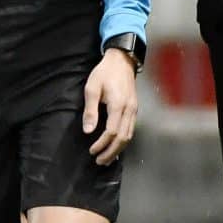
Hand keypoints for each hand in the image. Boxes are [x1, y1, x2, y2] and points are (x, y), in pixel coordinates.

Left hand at [84, 47, 138, 165]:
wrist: (121, 61)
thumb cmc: (104, 73)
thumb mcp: (92, 88)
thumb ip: (90, 110)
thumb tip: (87, 131)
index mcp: (118, 105)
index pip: (111, 132)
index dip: (102, 144)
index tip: (92, 151)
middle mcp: (129, 110)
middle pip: (123, 138)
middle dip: (111, 152)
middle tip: (99, 161)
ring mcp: (134, 110)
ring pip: (129, 136)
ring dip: (118, 149)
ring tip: (107, 159)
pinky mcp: (134, 109)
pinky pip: (131, 130)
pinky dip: (124, 141)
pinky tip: (116, 147)